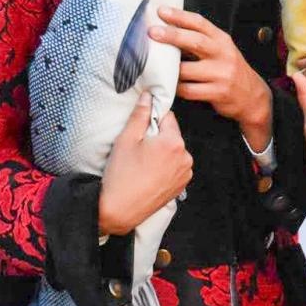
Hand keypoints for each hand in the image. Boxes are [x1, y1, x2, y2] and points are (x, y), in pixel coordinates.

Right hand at [98, 93, 192, 235]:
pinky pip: (176, 166)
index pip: (168, 117)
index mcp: (174, 143)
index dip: (153, 119)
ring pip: (174, 150)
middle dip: (158, 136)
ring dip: (162, 151)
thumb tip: (148, 96)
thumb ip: (140, 115)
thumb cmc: (121, 175)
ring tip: (143, 163)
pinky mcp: (182, 185)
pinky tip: (149, 173)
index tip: (141, 128)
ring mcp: (185, 173)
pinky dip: (165, 166)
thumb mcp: (126, 139)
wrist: (119, 209)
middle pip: (172, 134)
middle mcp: (185, 157)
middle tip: (138, 148)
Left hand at [149, 6, 271, 129]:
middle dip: (172, 36)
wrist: (252, 96)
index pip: (200, 23)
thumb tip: (168, 30)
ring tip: (157, 66)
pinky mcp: (218, 93)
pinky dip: (176, 88)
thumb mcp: (220, 50)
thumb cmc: (229, 69)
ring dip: (169, 69)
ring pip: (187, 70)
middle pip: (195, 41)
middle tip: (152, 32)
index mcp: (222, 40)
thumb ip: (200, 40)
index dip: (180, 16)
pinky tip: (171, 85)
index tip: (161, 11)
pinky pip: (189, 90)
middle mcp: (223, 54)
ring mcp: (221, 74)